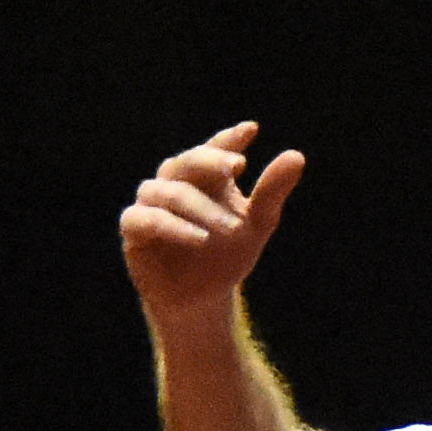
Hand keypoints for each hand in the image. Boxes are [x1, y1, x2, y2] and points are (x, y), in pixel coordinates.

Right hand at [119, 122, 307, 329]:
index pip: (215, 149)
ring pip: (168, 192)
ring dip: (199, 206)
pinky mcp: (134, 230)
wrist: (202, 299)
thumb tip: (297, 156)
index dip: (229, 139)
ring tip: (230, 227)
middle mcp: (174, 182)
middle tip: (237, 166)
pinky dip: (171, 226)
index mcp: (205, 176)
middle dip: (211, 161)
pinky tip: (199, 238)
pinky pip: (144, 219)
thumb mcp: (257, 224)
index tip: (250, 131)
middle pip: (187, 161)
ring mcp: (150, 204)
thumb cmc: (227, 254)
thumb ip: (271, 192)